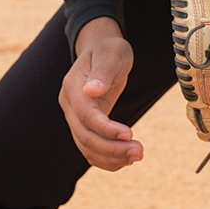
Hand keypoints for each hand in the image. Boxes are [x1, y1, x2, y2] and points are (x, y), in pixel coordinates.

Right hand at [60, 17, 140, 170]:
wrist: (103, 49)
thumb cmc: (109, 49)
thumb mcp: (111, 55)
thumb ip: (102, 72)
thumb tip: (91, 90)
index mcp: (73, 86)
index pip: (86, 116)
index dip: (106, 129)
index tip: (130, 134)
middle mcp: (69, 104)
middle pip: (84, 137)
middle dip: (112, 149)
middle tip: (140, 151)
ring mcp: (74, 115)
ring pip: (86, 147)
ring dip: (111, 157)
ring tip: (137, 155)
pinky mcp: (85, 123)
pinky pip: (90, 148)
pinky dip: (107, 158)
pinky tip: (126, 159)